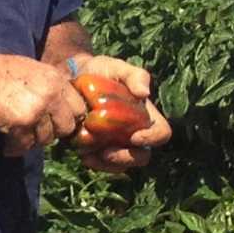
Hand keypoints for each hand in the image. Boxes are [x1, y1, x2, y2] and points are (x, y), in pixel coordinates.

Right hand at [0, 53, 84, 154]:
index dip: (68, 118)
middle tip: (35, 132)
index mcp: (55, 78)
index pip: (79, 107)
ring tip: (16, 137)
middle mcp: (52, 94)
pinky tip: (7, 145)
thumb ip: (47, 85)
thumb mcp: (29, 69)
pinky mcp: (21, 124)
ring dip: (31, 140)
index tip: (56, 123)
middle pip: (66, 126)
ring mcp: (37, 110)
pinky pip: (25, 146)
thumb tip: (57, 105)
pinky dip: (15, 148)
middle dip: (52, 132)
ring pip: (46, 138)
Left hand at [66, 53, 171, 175]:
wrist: (72, 77)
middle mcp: (134, 133)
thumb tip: (144, 93)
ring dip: (108, 164)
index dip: (152, 138)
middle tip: (107, 152)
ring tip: (90, 154)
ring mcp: (116, 143)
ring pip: (121, 165)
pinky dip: (94, 163)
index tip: (135, 136)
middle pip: (142, 156)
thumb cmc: (101, 71)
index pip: (161, 133)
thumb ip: (135, 75)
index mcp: (145, 116)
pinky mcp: (97, 148)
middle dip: (127, 157)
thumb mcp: (117, 67)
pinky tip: (82, 155)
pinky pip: (102, 165)